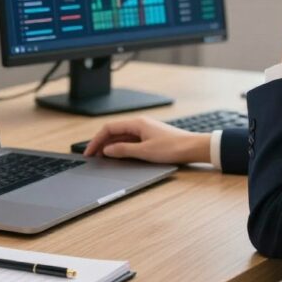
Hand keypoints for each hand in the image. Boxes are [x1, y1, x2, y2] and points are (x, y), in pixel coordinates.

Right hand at [83, 117, 210, 164]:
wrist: (193, 148)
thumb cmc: (172, 147)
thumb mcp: (144, 151)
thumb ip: (123, 150)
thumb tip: (107, 150)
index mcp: (137, 123)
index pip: (109, 128)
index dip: (96, 140)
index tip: (89, 152)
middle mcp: (140, 124)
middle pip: (114, 132)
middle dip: (101, 143)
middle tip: (92, 156)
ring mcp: (145, 131)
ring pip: (122, 137)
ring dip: (111, 146)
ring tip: (102, 158)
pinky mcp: (150, 138)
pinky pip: (130, 141)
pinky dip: (121, 148)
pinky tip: (118, 156)